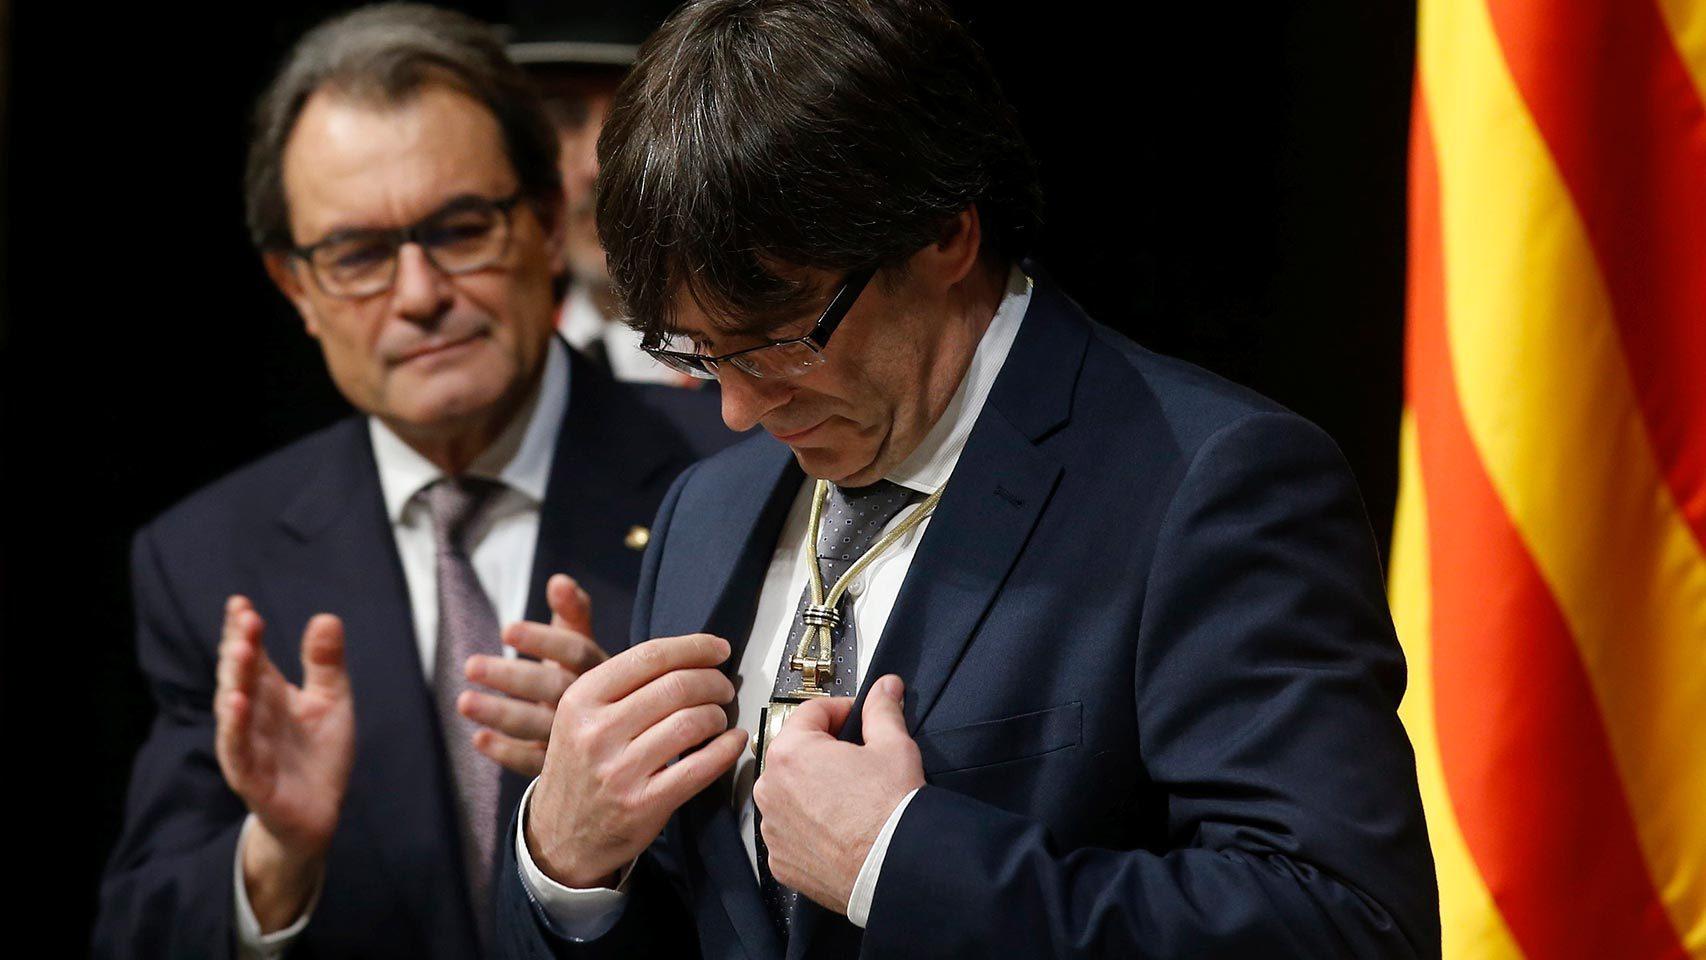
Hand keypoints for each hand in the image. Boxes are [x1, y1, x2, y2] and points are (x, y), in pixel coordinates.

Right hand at [215, 596, 354, 931]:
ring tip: (241, 651)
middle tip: (246, 618)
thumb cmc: (319, 754)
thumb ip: (326, 663)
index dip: (243, 630)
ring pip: (234, 709)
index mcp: (269, 692)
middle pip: (240, 675)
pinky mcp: (252, 777)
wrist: (318, 814)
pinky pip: (238, 750)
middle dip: (240, 646)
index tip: (240, 603)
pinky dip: (235, 728)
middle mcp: (252, 714)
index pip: (252, 655)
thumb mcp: (331, 700)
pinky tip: (236, 704)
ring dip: (235, 680)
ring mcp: (248, 745)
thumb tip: (326, 617)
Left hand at [459, 574, 607, 775]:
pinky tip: (478, 739)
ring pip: (537, 727)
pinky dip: (505, 752)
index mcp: (602, 670)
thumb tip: (559, 581)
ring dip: (500, 714)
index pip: (575, 652)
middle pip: (553, 688)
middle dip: (511, 677)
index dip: (543, 640)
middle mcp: (592, 704)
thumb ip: (573, 613)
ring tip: (463, 702)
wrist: (628, 739)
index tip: (507, 629)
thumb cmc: (591, 681)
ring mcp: (576, 738)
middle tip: (471, 664)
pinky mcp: (560, 766)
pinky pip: (532, 764)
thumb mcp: (587, 647)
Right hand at [524, 633, 747, 887]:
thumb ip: (621, 681)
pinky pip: (701, 766)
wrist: (559, 835)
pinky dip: (727, 748)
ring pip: (692, 722)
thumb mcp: (579, 715)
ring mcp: (619, 770)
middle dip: (713, 682)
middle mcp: (596, 732)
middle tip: (723, 688)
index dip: (694, 647)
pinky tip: (732, 741)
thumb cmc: (580, 766)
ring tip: (719, 718)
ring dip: (719, 715)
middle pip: (677, 686)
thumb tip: (688, 653)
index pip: (650, 656)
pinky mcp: (643, 804)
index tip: (718, 649)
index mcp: (581, 699)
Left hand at [752, 674, 924, 913]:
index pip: (811, 712)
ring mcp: (773, 828)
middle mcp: (770, 790)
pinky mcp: (780, 860)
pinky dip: (809, 826)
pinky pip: (791, 831)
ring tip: (849, 798)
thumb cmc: (890, 811)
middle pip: (795, 753)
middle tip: (858, 761)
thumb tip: (885, 688)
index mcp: (790, 753)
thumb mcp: (893, 746)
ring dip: (813, 789)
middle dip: (824, 751)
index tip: (857, 718)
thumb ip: (882, 710)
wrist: (894, 868)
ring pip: (790, 793)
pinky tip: (838, 827)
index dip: (840, 710)